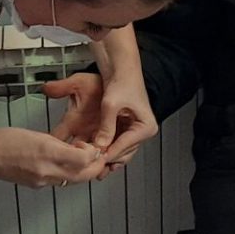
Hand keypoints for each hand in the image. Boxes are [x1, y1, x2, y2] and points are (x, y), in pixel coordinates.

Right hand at [0, 127, 102, 188]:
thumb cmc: (8, 139)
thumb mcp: (39, 135)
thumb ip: (61, 144)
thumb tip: (80, 150)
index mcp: (48, 152)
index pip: (84, 159)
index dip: (94, 154)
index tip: (94, 147)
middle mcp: (47, 170)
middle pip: (83, 175)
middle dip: (94, 167)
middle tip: (97, 157)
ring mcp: (41, 181)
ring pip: (72, 180)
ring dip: (81, 172)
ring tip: (81, 159)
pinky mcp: (36, 186)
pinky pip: (58, 182)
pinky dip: (65, 174)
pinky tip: (62, 164)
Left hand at [44, 73, 158, 175]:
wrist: (122, 69)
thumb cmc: (122, 81)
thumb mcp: (111, 105)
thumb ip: (105, 126)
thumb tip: (100, 146)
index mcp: (146, 126)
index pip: (124, 146)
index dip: (107, 153)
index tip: (93, 159)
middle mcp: (143, 131)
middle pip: (122, 152)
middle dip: (106, 157)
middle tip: (88, 163)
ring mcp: (134, 131)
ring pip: (118, 151)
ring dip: (104, 154)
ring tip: (88, 161)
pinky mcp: (126, 129)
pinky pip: (115, 144)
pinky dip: (104, 148)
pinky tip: (92, 153)